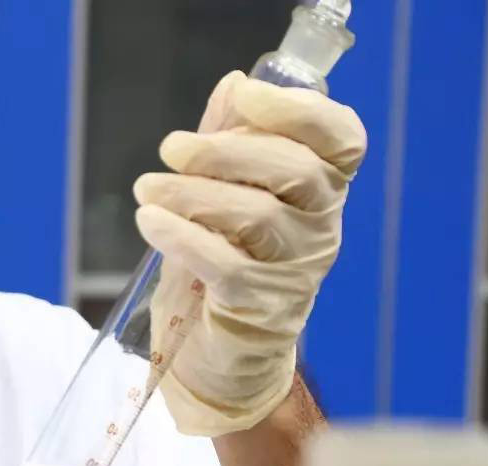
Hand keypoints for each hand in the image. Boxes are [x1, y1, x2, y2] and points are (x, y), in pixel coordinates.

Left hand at [134, 70, 367, 436]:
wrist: (218, 357)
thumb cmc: (224, 267)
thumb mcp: (224, 200)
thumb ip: (230, 145)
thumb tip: (233, 85)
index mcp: (321, 193)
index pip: (341, 142)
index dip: (302, 111)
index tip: (247, 99)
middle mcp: (320, 229)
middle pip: (294, 171)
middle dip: (226, 151)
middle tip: (170, 147)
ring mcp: (295, 271)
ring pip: (256, 215)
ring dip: (191, 194)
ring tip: (146, 188)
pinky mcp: (260, 309)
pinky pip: (224, 263)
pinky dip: (181, 236)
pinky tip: (150, 221)